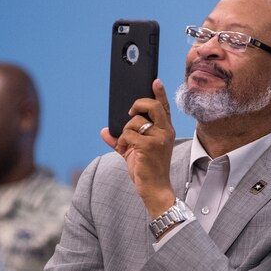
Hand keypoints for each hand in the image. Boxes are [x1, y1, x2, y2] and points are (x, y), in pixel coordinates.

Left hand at [100, 79, 175, 218]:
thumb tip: (104, 131)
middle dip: (137, 104)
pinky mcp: (149, 146)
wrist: (154, 189)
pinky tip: (124, 150)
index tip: (155, 81)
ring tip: (125, 145)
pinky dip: (122, 142)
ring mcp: (159, 139)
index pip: (164, 107)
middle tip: (129, 112)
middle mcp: (165, 132)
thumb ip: (121, 139)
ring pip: (135, 121)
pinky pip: (128, 134)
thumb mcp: (134, 151)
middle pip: (152, 106)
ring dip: (125, 132)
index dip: (159, 93)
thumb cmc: (147, 169)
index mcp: (166, 131)